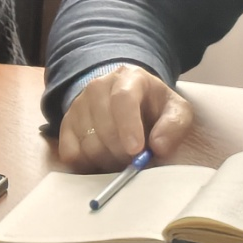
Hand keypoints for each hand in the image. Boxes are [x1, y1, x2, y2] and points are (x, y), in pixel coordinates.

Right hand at [57, 65, 195, 170]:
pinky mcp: (66, 122)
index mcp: (129, 78)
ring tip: (121, 160)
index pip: (122, 99)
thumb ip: (174, 126)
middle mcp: (97, 86)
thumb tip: (158, 147)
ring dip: (106, 160)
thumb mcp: (176, 110)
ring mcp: (78, 103)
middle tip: (135, 162)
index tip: (136, 150)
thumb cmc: (154, 107)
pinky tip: (101, 162)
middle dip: (122, 152)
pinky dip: (86, 164)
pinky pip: (69, 152)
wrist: (127, 99)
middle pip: (103, 125)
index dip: (128, 126)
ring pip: (87, 142)